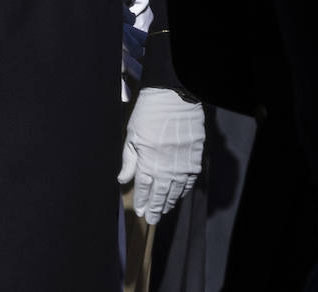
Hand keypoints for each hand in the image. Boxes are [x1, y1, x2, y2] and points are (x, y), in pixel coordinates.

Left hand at [118, 87, 204, 223]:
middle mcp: (167, 169)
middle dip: (155, 208)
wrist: (175, 98)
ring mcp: (183, 165)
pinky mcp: (196, 159)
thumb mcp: (132, 136)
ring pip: (176, 191)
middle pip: (160, 194)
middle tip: (151, 219)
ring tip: (163, 210)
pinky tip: (179, 195)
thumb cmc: (149, 114)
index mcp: (149, 163)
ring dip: (169, 202)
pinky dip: (184, 190)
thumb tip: (122, 180)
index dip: (141, 201)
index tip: (139, 211)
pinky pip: (190, 181)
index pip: (144, 189)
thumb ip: (128, 160)